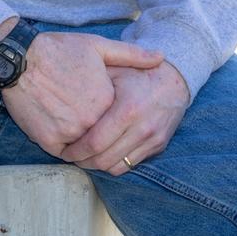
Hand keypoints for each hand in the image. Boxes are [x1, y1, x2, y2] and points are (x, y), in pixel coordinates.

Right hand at [0, 32, 165, 160]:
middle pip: (104, 139)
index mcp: (107, 101)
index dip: (115, 118)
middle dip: (101, 137)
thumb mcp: (97, 47)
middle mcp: (91, 121)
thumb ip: (132, 55)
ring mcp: (71, 134)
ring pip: (85, 150)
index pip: (120, 122)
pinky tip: (61, 132)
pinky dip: (64, 147)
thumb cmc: (58, 50)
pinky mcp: (50, 142)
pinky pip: (64, 153)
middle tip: (91, 126)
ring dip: (84, 146)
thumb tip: (161, 58)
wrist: (19, 59)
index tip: (108, 113)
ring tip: (78, 132)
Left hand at [58, 60, 189, 175]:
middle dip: (83, 161)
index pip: (96, 142)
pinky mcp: (158, 146)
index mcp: (128, 108)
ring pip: (117, 166)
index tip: (63, 149)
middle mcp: (142, 127)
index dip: (76, 150)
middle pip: (104, 159)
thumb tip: (62, 93)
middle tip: (69, 156)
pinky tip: (102, 155)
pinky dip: (113, 164)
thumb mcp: (115, 69)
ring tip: (83, 157)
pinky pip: (130, 165)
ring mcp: (152, 139)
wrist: (174, 80)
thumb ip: (92, 81)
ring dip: (97, 166)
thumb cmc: (137, 73)